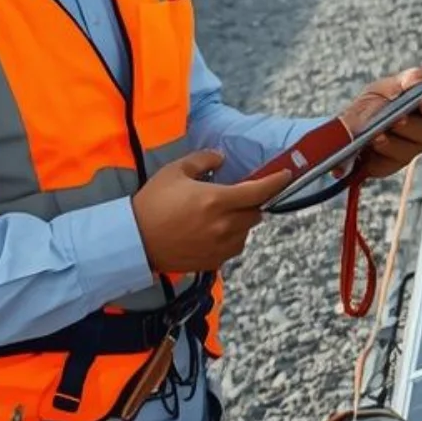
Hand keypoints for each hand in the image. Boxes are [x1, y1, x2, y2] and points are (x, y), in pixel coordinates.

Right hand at [131, 150, 290, 271]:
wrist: (135, 240)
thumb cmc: (153, 202)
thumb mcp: (175, 171)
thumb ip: (203, 159)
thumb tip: (222, 158)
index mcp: (217, 200)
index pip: (259, 191)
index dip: (276, 182)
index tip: (286, 175)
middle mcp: (224, 225)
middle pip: (256, 213)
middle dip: (252, 202)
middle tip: (238, 196)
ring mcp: (220, 246)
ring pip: (247, 232)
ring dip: (242, 221)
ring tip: (222, 215)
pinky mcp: (213, 261)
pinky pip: (234, 247)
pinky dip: (231, 238)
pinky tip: (214, 231)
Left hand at [338, 67, 421, 179]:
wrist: (348, 129)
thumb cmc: (373, 105)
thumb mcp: (386, 86)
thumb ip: (407, 80)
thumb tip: (420, 82)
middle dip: (415, 123)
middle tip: (400, 117)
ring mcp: (413, 147)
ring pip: (415, 145)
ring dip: (397, 137)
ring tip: (381, 131)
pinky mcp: (396, 163)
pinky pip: (395, 159)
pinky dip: (384, 148)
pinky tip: (375, 140)